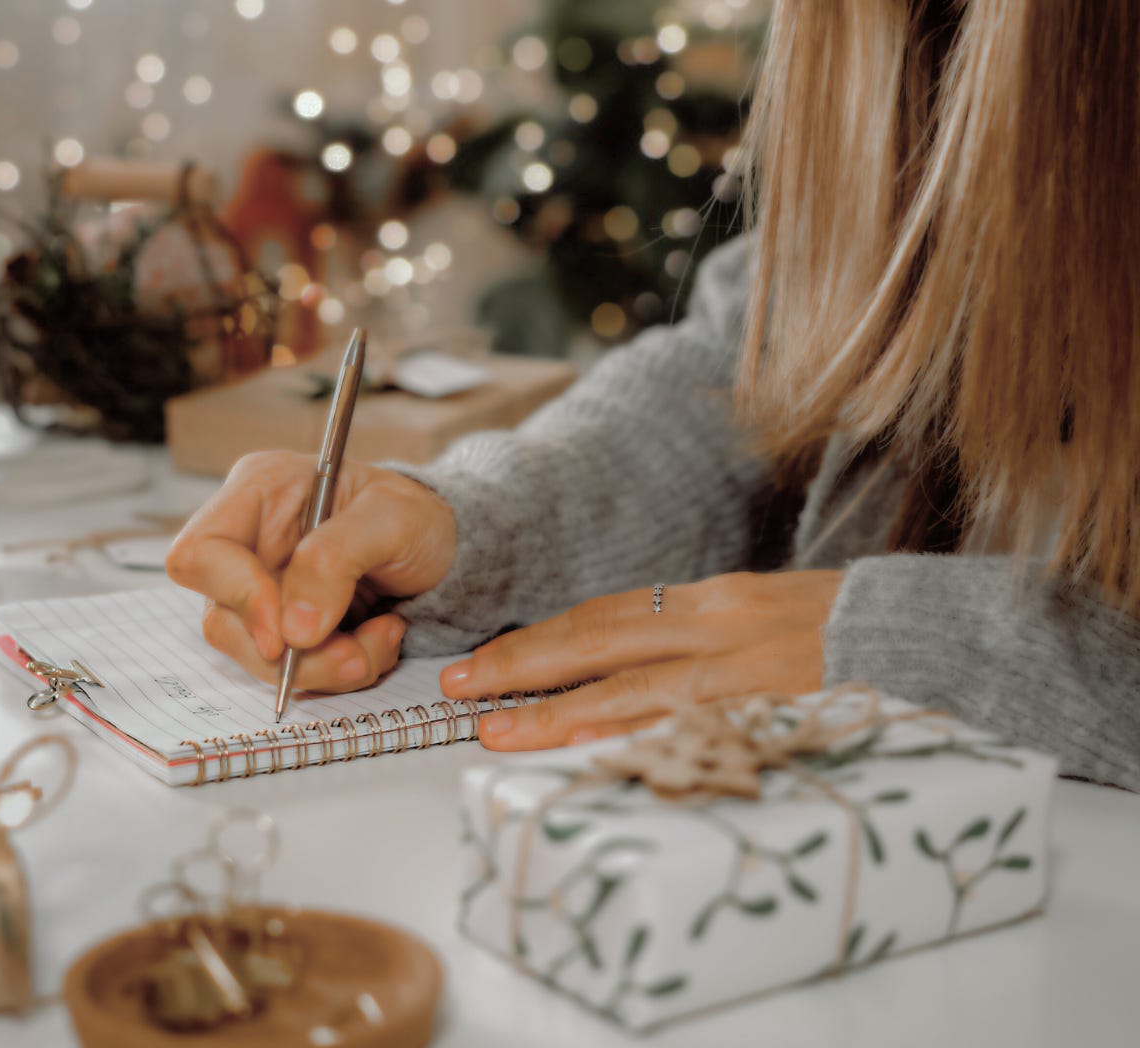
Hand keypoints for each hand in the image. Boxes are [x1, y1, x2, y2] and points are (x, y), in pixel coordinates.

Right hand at [166, 451, 456, 692]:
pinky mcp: (285, 627)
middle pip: (223, 620)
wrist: (443, 548)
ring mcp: (263, 589)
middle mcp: (249, 542)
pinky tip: (377, 639)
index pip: (200, 554)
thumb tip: (292, 629)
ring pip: (258, 656)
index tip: (288, 635)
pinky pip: (292, 670)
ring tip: (383, 638)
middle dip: (294, 654)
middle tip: (357, 655)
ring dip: (325, 667)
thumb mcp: (393, 518)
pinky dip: (339, 669)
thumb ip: (335, 559)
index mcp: (259, 491)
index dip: (237, 598)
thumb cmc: (416, 516)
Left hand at [438, 570, 844, 750]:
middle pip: (601, 639)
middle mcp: (721, 621)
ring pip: (635, 685)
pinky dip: (638, 738)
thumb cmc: (845, 634)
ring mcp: (748, 665)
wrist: (939, 637)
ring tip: (499, 731)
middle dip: (522, 665)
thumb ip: (698, 638)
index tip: (482, 664)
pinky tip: (591, 755)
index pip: (605, 616)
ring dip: (558, 711)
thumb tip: (625, 668)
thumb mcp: (763, 619)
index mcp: (714, 598)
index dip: (537, 641)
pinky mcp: (777, 706)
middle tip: (458, 690)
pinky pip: (694, 724)